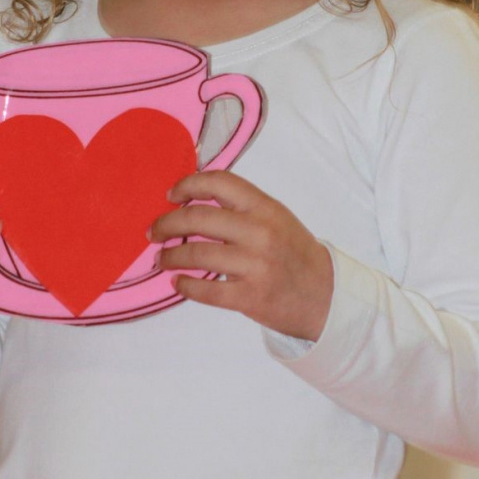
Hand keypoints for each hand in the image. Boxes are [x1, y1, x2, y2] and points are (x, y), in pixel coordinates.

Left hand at [149, 170, 333, 342]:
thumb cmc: (294, 253)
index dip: (188, 184)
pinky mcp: (250, 296)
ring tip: (161, 259)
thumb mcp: (276, 218)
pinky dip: (185, 285)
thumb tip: (191, 200)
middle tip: (153, 232)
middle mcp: (260, 232)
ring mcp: (256, 265)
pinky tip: (178, 282)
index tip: (171, 195)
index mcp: (265, 207)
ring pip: (196, 254)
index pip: (219, 182)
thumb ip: (241, 207)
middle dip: (167, 224)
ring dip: (170, 256)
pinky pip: (206, 289)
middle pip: (198, 218)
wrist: (325, 295)